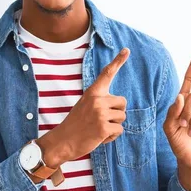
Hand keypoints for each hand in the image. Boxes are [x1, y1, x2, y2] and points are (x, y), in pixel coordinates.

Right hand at [40, 48, 129, 165]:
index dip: (118, 61)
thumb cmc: (76, 123)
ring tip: (98, 128)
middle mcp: (97, 99)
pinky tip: (100, 137)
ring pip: (122, 117)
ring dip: (113, 125)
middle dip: (116, 112)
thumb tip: (120, 103)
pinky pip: (119, 130)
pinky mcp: (103, 127)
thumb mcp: (85, 104)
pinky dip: (112, 136)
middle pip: (123, 102)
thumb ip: (100, 100)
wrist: (63, 141)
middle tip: (100, 119)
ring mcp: (100, 113)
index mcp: (93, 92)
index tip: (127, 50)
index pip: (107, 73)